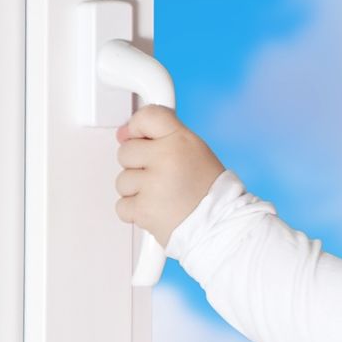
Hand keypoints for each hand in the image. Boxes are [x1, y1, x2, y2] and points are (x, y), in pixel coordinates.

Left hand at [114, 104, 223, 242]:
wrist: (219, 224)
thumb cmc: (208, 190)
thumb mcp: (194, 150)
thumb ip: (161, 136)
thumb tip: (124, 134)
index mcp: (181, 140)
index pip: (147, 116)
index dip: (138, 127)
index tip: (139, 137)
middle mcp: (166, 158)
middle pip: (126, 151)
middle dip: (138, 165)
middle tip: (162, 176)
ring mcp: (153, 184)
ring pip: (122, 180)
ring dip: (137, 190)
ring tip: (162, 195)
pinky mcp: (143, 209)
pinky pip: (122, 206)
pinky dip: (136, 211)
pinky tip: (157, 208)